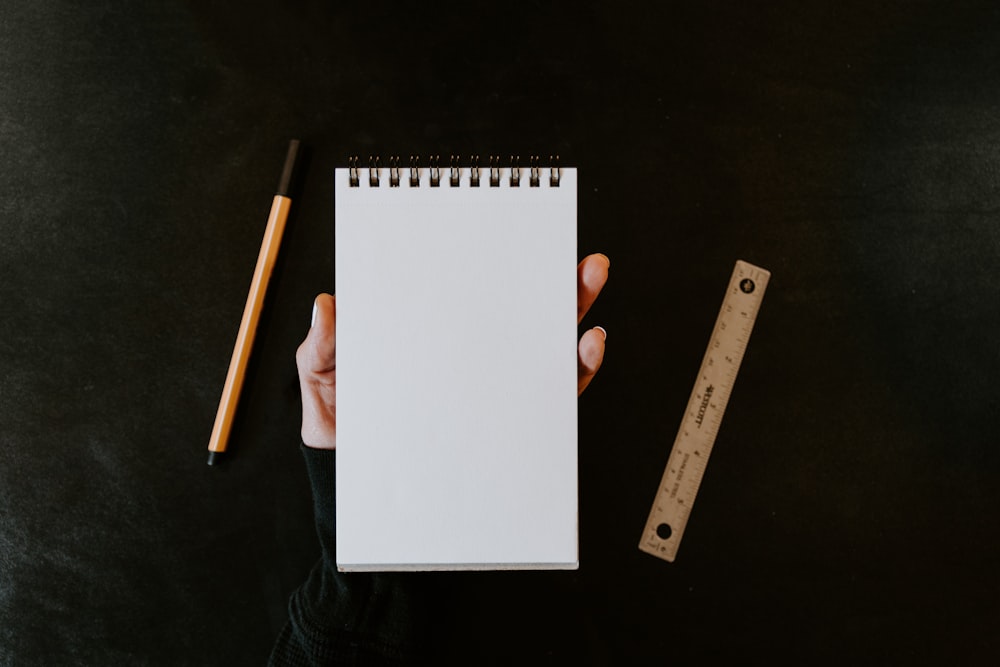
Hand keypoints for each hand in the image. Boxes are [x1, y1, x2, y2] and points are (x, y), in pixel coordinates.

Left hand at [296, 253, 609, 448]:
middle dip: (561, 281)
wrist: (354, 484)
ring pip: (547, 347)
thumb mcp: (321, 377)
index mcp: (433, 332)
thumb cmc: (342, 423)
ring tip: (586, 286)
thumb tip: (328, 304)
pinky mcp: (504, 425)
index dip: (497, 259)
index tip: (518, 230)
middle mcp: (471, 355)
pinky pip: (550, 398)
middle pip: (523, 311)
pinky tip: (584, 349)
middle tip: (584, 260)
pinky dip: (575, 371)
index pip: (471, 288)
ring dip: (576, 315)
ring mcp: (491, 388)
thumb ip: (321, 345)